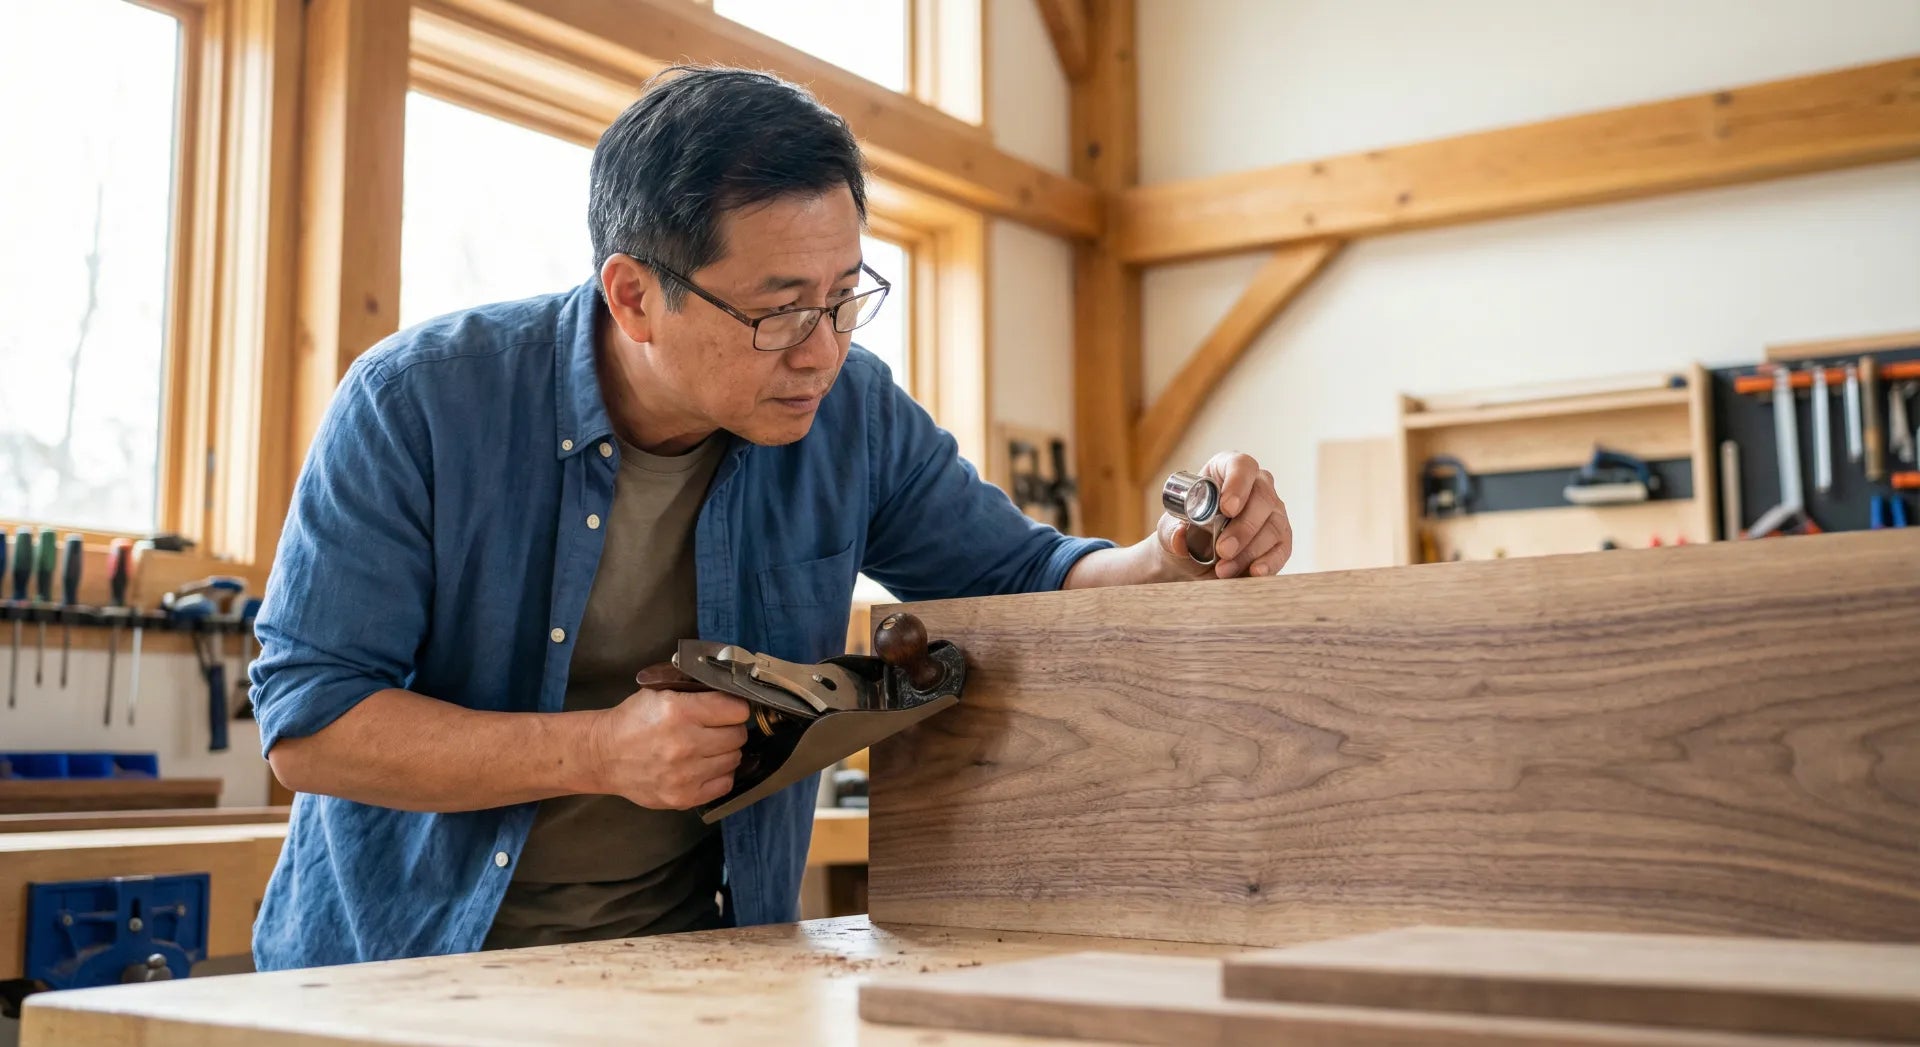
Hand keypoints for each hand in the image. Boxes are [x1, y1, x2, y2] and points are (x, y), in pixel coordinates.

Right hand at [587, 683, 749, 808]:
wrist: (604, 755)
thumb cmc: (633, 721)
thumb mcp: (661, 692)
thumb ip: (696, 690)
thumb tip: (732, 689)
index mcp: (679, 711)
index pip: (737, 710)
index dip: (735, 707)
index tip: (727, 709)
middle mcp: (684, 744)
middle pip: (738, 735)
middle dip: (730, 729)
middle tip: (714, 728)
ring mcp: (685, 774)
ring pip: (734, 759)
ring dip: (724, 752)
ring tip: (705, 747)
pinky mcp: (684, 797)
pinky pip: (725, 784)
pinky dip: (719, 774)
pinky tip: (703, 766)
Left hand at [1155, 451, 1291, 579]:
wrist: (1192, 561)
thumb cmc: (1184, 534)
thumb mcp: (1168, 532)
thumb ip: (1171, 532)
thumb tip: (1180, 536)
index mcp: (1227, 470)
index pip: (1241, 465)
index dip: (1238, 484)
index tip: (1226, 508)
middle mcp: (1257, 486)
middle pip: (1263, 497)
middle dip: (1243, 527)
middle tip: (1223, 550)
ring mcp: (1273, 512)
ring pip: (1273, 526)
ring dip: (1249, 551)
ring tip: (1223, 570)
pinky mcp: (1281, 539)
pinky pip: (1282, 549)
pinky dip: (1269, 563)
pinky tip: (1254, 573)